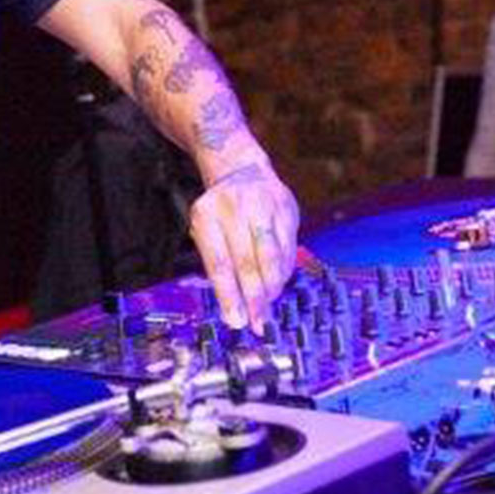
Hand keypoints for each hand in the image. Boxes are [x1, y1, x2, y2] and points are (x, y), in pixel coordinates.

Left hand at [185, 163, 299, 330]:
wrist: (242, 170)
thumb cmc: (220, 212)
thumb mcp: (206, 230)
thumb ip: (218, 265)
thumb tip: (234, 309)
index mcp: (207, 214)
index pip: (219, 263)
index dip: (229, 295)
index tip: (235, 321)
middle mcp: (235, 207)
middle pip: (248, 262)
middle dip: (254, 298)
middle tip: (257, 323)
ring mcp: (263, 204)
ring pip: (272, 257)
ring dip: (272, 288)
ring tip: (267, 307)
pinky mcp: (286, 207)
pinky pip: (288, 248)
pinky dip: (283, 271)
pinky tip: (278, 285)